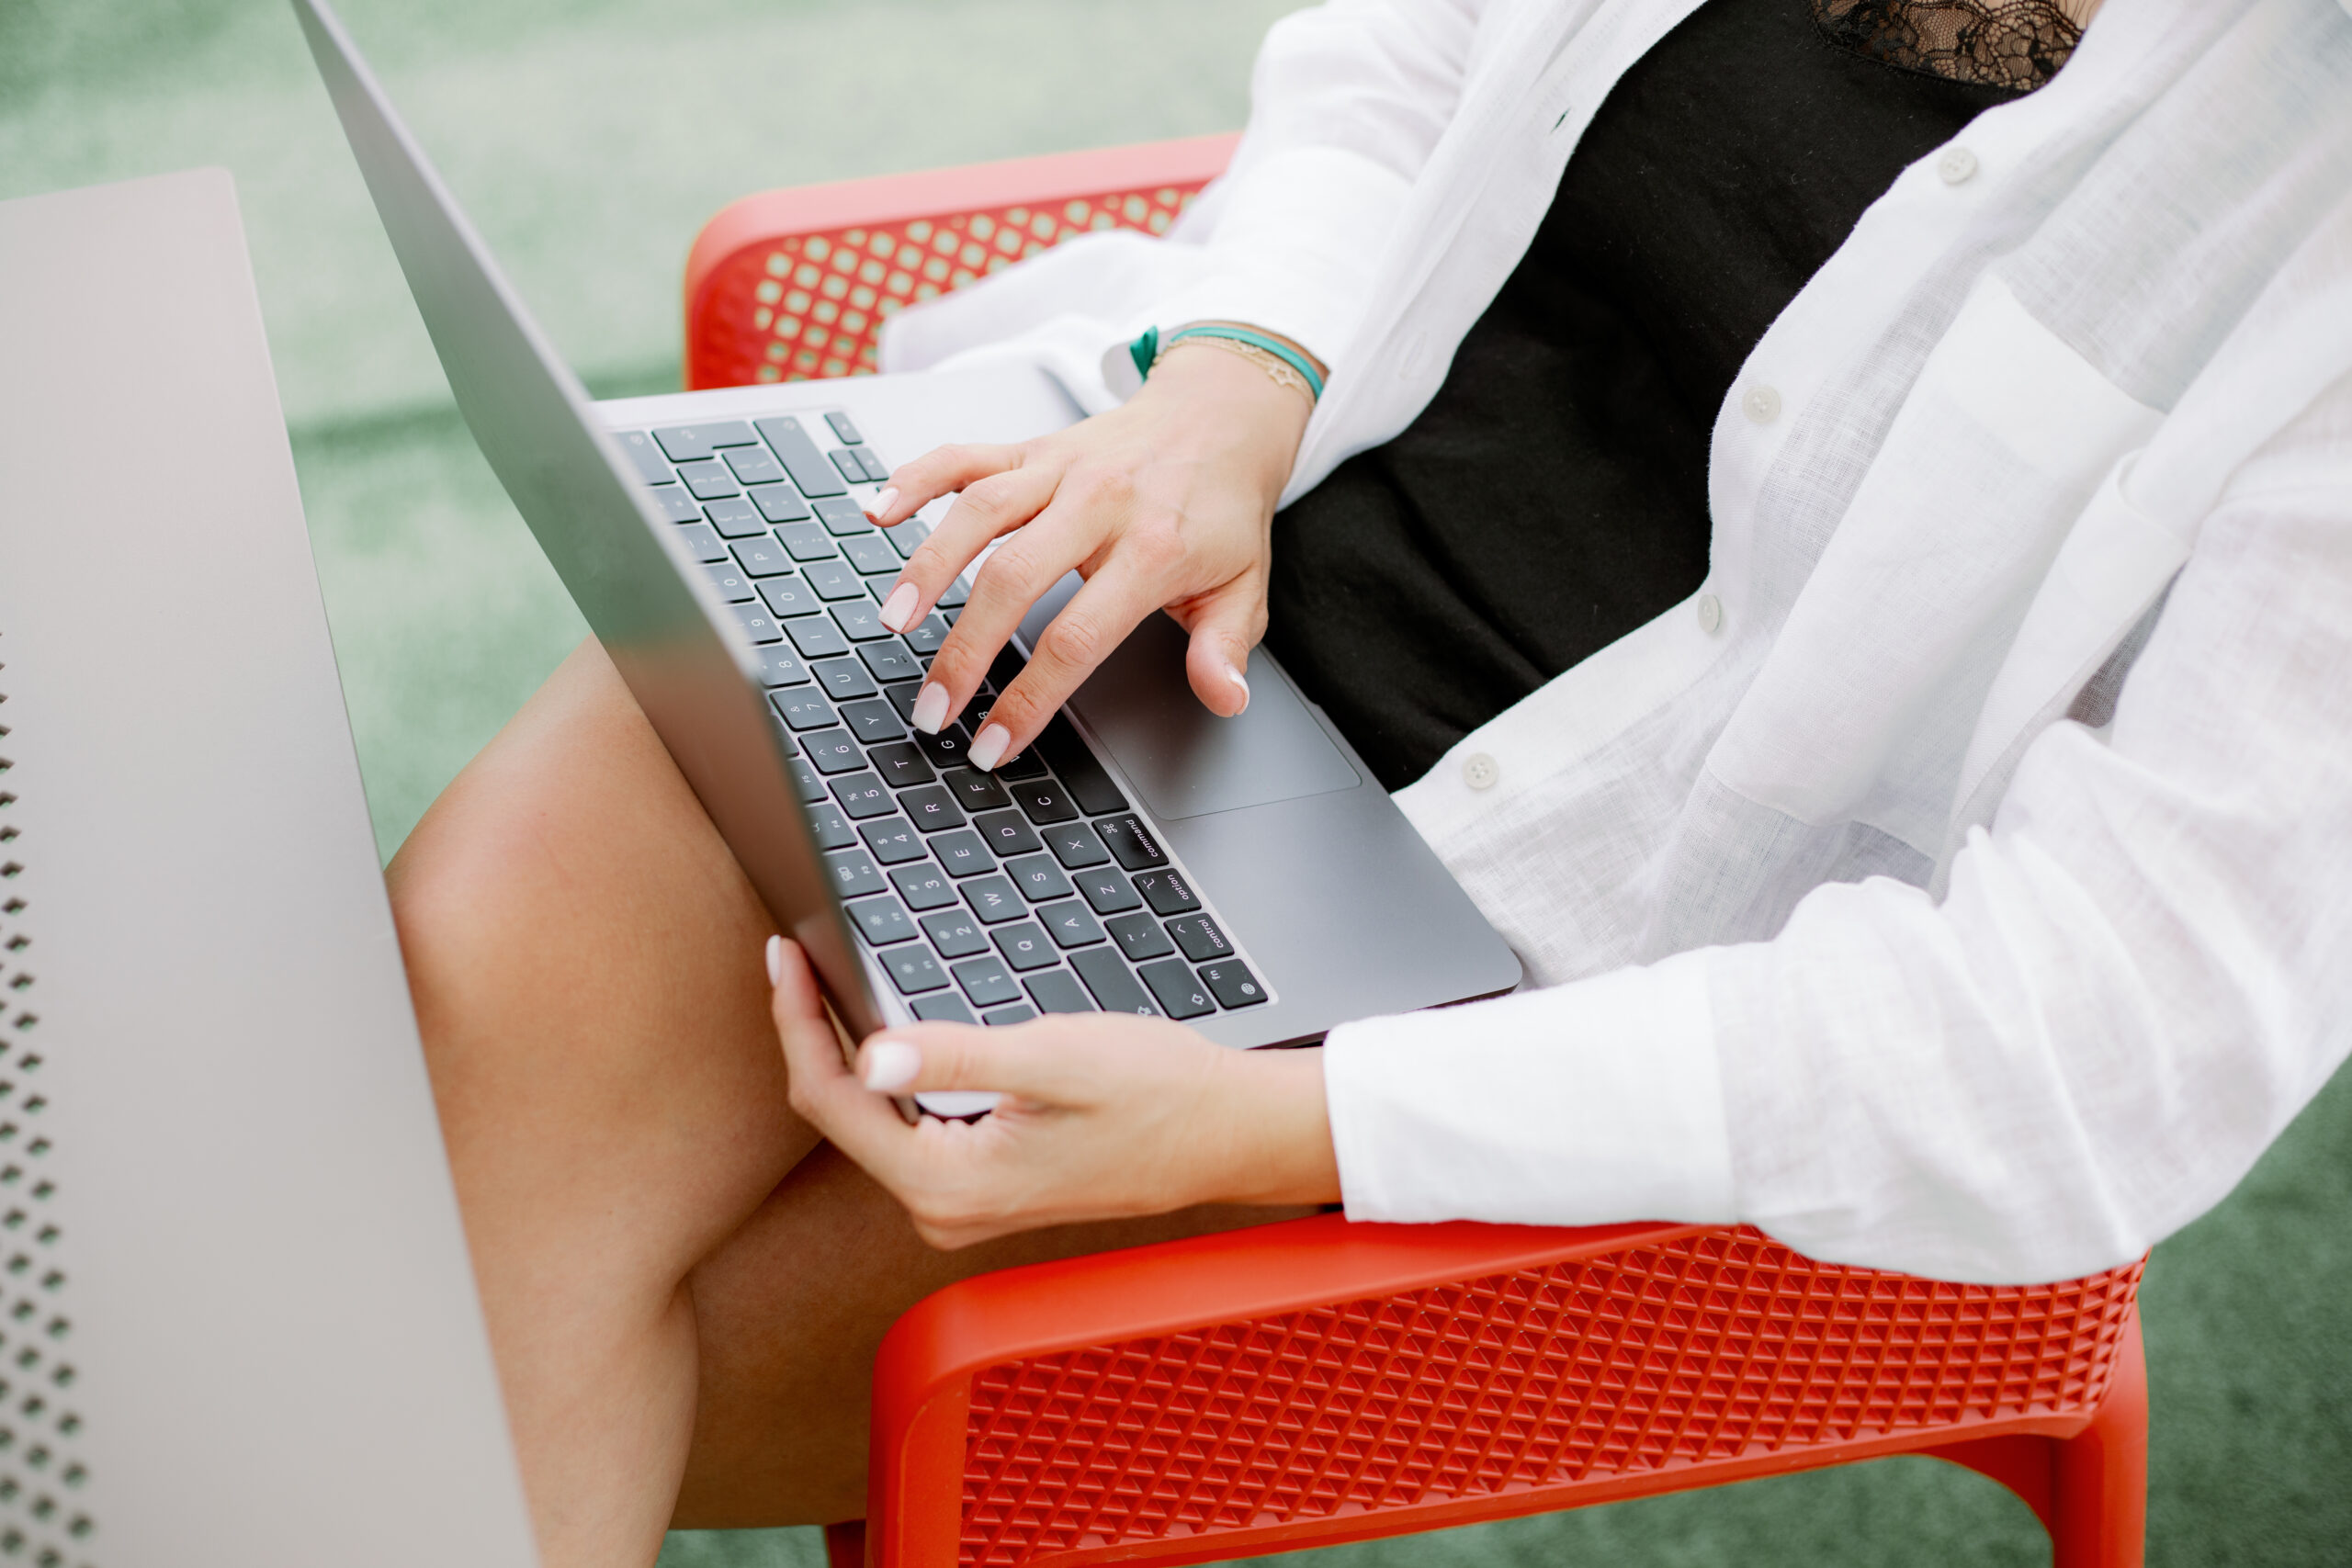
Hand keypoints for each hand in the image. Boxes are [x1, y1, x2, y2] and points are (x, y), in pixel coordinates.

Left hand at [767, 936, 1338, 1247]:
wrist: (1225, 1134)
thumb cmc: (1158, 1093)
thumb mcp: (1054, 1058)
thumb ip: (957, 1057)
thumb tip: (870, 1051)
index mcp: (951, 1184)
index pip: (833, 1098)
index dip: (797, 1021)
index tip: (784, 955)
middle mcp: (944, 1209)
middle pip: (840, 1114)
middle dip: (810, 1033)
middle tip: (792, 954)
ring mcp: (961, 1205)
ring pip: (869, 1120)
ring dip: (843, 1050)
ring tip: (820, 980)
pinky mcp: (980, 1188)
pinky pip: (903, 1129)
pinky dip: (883, 1074)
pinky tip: (878, 1028)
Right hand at [865, 336, 1314, 771]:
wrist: (1223, 416)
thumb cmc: (1222, 509)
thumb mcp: (1243, 587)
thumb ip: (1224, 647)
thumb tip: (1224, 696)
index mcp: (1152, 549)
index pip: (1077, 637)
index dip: (1030, 698)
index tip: (993, 744)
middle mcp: (1098, 503)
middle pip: (1013, 580)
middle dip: (963, 653)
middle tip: (933, 708)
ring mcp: (1058, 469)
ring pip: (978, 513)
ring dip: (926, 568)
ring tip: (892, 622)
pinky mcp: (1030, 448)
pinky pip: (964, 456)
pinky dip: (915, 478)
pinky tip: (876, 509)